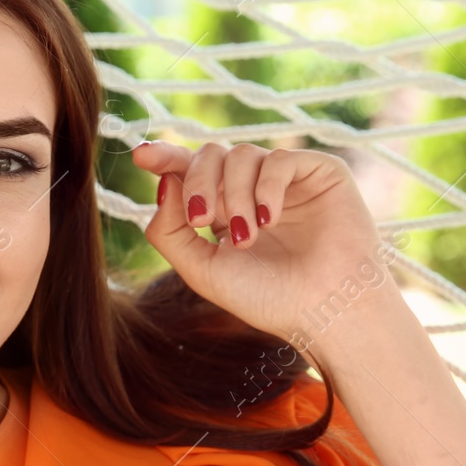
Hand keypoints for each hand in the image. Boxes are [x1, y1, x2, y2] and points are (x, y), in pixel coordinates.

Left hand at [134, 141, 403, 357]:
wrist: (323, 310)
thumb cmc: (267, 298)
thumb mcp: (202, 269)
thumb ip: (170, 230)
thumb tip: (161, 182)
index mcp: (223, 211)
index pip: (189, 172)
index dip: (165, 158)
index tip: (141, 155)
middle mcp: (253, 190)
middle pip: (210, 155)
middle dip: (198, 182)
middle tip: (202, 219)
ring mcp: (286, 180)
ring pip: (241, 155)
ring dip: (234, 195)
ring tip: (248, 236)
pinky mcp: (319, 172)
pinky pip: (278, 159)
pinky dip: (266, 187)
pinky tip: (270, 219)